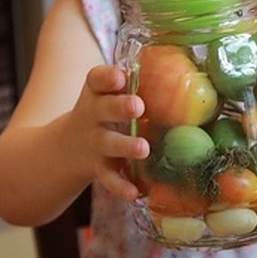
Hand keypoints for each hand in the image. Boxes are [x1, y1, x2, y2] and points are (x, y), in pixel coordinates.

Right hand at [67, 64, 149, 201]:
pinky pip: (109, 178)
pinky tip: (136, 193)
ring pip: (107, 143)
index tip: (120, 77)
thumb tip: (189, 64)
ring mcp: (94, 142)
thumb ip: (136, 84)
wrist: (68, 148)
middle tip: (138, 106)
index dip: (107, 77)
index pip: (96, 79)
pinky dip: (121, 186)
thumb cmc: (104, 113)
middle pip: (103, 108)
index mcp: (96, 93)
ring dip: (124, 146)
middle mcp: (92, 115)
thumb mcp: (108, 95)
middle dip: (119, 107)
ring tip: (144, 149)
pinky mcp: (98, 167)